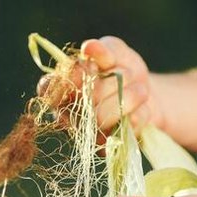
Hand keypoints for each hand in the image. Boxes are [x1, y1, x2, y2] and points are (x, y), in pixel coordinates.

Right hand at [37, 36, 164, 131]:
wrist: (148, 94)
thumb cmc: (122, 70)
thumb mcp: (115, 52)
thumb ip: (103, 49)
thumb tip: (89, 47)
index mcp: (60, 88)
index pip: (48, 87)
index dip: (70, 77)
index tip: (91, 67)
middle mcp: (66, 113)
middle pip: (84, 98)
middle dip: (114, 80)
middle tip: (128, 73)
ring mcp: (86, 133)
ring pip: (101, 117)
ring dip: (129, 97)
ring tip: (140, 89)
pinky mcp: (106, 147)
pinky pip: (124, 128)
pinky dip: (140, 112)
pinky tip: (141, 109)